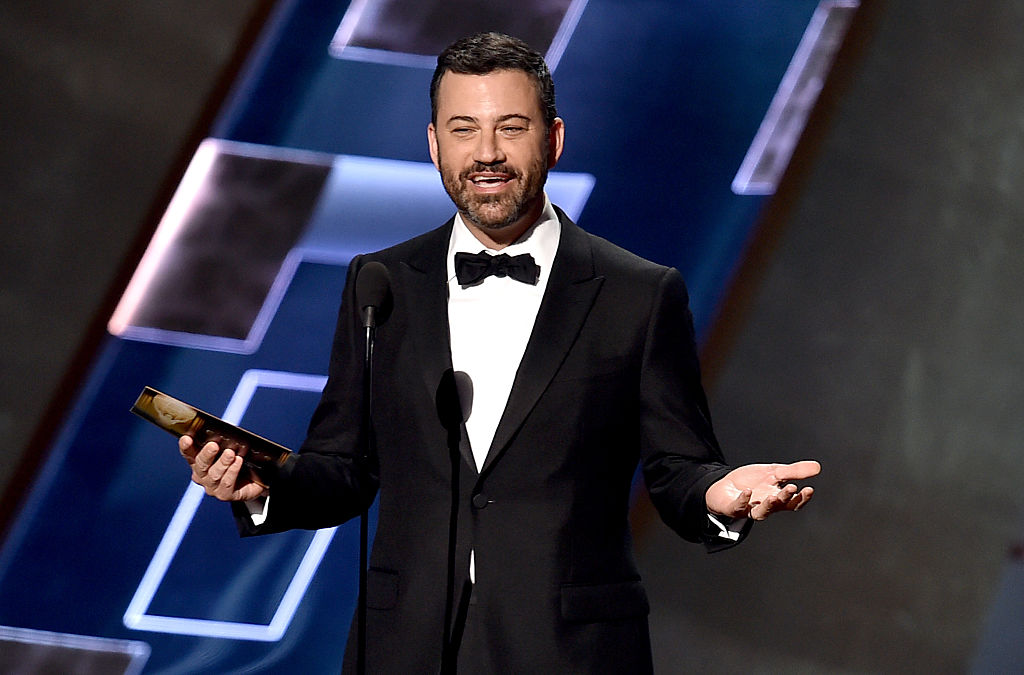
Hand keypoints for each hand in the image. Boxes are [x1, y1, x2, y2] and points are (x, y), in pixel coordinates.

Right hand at [179, 435, 266, 501]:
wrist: (255, 480)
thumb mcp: (232, 448)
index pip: (189, 453)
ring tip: (231, 453)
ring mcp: (212, 487)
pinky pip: (226, 484)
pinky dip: (232, 471)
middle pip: (200, 465)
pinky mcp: (224, 495)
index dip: (186, 446)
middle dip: (206, 454)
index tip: (186, 438)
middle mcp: (202, 476)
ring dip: (222, 463)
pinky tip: (238, 462)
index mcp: (199, 461)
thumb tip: (224, 432)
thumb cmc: (241, 461)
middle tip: (214, 445)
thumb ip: (224, 442)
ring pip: (214, 475)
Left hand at [705, 460, 819, 520]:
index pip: (793, 503)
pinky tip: (748, 492)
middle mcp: (765, 506)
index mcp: (777, 499)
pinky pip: (738, 507)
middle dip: (785, 497)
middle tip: (792, 488)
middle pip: (778, 506)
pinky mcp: (733, 507)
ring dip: (768, 505)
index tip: (809, 489)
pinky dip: (743, 500)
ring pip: (761, 512)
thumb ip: (795, 471)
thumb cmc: (752, 481)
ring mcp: (749, 508)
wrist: (726, 486)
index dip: (802, 498)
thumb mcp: (774, 472)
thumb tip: (818, 467)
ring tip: (774, 496)